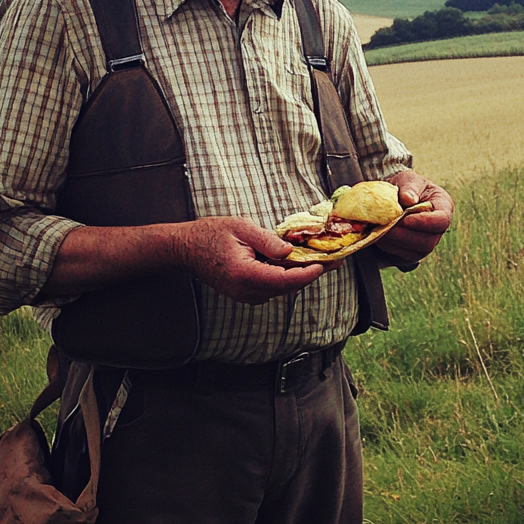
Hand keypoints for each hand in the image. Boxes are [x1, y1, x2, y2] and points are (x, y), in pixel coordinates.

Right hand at [171, 216, 327, 304]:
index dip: (308, 274)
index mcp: (245, 275)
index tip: (325, 264)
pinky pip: (274, 286)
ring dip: (302, 274)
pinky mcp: (248, 293)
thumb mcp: (241, 228)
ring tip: (325, 258)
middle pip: (288, 286)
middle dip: (312, 272)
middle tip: (336, 259)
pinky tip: (301, 261)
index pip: (284, 280)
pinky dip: (289, 275)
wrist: (187, 249)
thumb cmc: (211, 234)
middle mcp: (247, 291)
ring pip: (283, 288)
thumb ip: (267, 241)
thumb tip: (290, 251)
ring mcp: (247, 295)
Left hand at [376, 170, 453, 266]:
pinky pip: (403, 257)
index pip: (442, 221)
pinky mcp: (412, 254)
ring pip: (415, 252)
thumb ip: (409, 187)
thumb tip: (409, 199)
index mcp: (444, 208)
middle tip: (385, 226)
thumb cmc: (406, 186)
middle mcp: (438, 230)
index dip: (423, 221)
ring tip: (378, 231)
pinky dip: (389, 248)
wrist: (395, 197)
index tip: (404, 216)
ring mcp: (426, 244)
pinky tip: (377, 237)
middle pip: (428, 241)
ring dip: (394, 243)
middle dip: (404, 235)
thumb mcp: (408, 179)